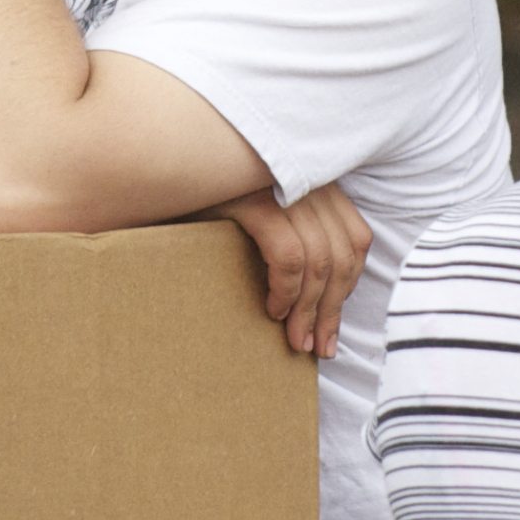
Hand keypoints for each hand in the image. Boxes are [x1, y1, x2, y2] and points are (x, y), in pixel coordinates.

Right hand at [212, 183, 372, 359]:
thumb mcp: (263, 212)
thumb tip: (318, 299)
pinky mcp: (256, 201)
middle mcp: (308, 180)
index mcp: (317, 180)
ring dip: (309, 311)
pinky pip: (287, 257)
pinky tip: (273, 309)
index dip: (350, 285)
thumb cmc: (210, 201)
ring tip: (296, 338)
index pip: (357, 238)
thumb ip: (295, 235)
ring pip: (319, 262)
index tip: (333, 321)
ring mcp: (283, 188)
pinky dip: (286, 291)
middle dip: (331, 310)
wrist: (161, 173)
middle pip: (341, 257)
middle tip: (318, 346)